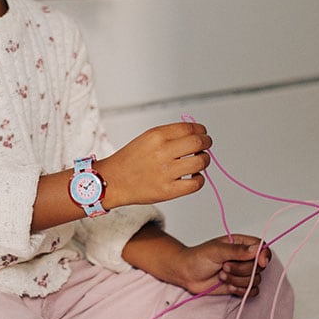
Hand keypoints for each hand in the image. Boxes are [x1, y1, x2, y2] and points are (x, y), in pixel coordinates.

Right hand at [97, 122, 211, 207]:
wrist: (112, 181)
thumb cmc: (130, 160)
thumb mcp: (146, 138)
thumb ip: (170, 135)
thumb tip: (196, 135)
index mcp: (156, 136)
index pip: (190, 128)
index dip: (201, 130)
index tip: (203, 133)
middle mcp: (162, 152)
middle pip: (199, 142)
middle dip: (206, 143)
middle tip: (205, 146)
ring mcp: (165, 172)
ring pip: (201, 162)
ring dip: (205, 160)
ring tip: (199, 162)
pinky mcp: (168, 191)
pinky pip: (196, 183)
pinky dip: (199, 179)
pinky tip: (193, 176)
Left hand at [175, 234, 270, 296]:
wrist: (186, 274)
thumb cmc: (197, 258)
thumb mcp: (216, 250)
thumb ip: (237, 250)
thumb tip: (257, 249)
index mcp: (240, 244)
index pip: (262, 248)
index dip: (264, 256)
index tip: (260, 262)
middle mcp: (244, 258)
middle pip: (259, 267)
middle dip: (241, 270)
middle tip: (224, 266)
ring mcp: (242, 272)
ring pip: (255, 280)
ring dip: (237, 280)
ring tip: (221, 274)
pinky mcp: (239, 285)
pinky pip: (251, 291)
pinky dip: (240, 290)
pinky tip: (227, 285)